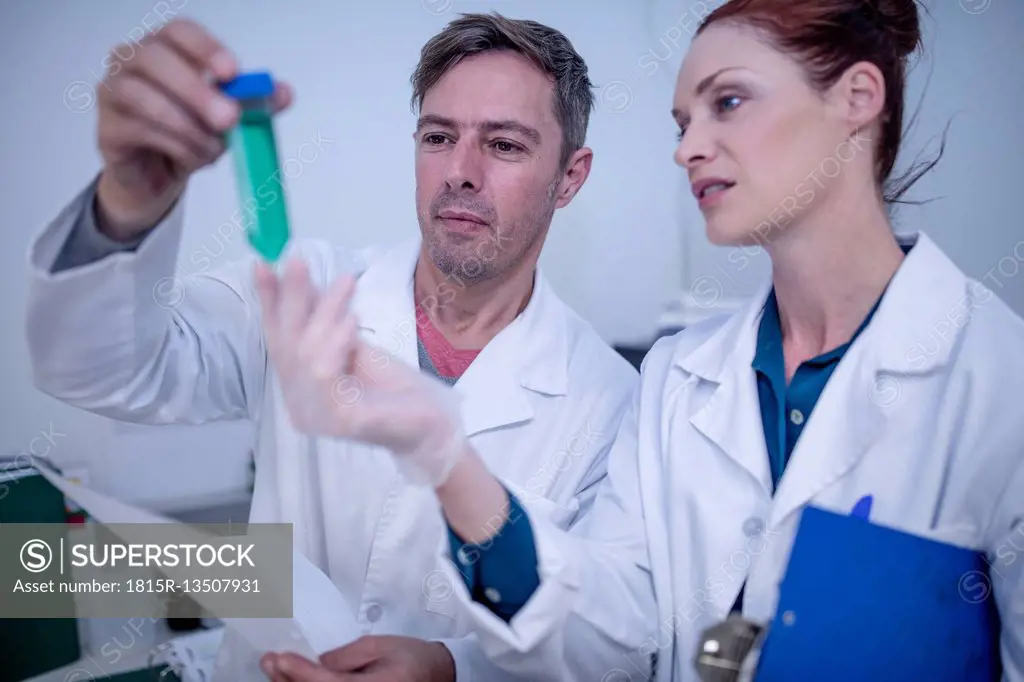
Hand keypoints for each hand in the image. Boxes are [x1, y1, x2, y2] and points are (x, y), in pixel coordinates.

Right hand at [95, 17, 292, 238]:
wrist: (158, 176)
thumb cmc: (191, 134)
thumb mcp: (231, 119)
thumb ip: (256, 104)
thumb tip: (284, 92)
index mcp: (166, 48)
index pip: (179, 32)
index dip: (205, 48)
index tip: (232, 72)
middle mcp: (132, 60)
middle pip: (156, 58)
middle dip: (196, 90)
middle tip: (229, 119)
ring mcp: (113, 91)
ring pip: (143, 96)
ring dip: (187, 125)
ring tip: (214, 149)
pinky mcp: (107, 127)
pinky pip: (138, 129)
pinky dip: (174, 145)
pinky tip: (194, 158)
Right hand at [254, 258, 466, 485]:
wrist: (430, 422)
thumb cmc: (392, 386)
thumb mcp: (352, 344)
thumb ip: (325, 321)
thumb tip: (303, 279)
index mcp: (298, 388)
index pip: (277, 340)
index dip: (268, 304)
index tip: (262, 265)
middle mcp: (299, 404)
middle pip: (287, 344)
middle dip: (292, 299)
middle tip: (299, 261)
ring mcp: (316, 416)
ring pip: (306, 354)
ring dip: (324, 311)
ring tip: (346, 283)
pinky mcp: (339, 420)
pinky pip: (326, 374)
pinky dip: (336, 342)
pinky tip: (351, 320)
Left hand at [260, 636, 455, 681]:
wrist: (435, 675)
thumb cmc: (412, 658)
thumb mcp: (381, 645)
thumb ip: (347, 655)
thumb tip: (317, 662)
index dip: (302, 673)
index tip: (281, 658)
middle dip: (289, 681)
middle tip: (270, 661)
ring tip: (276, 669)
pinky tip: (292, 681)